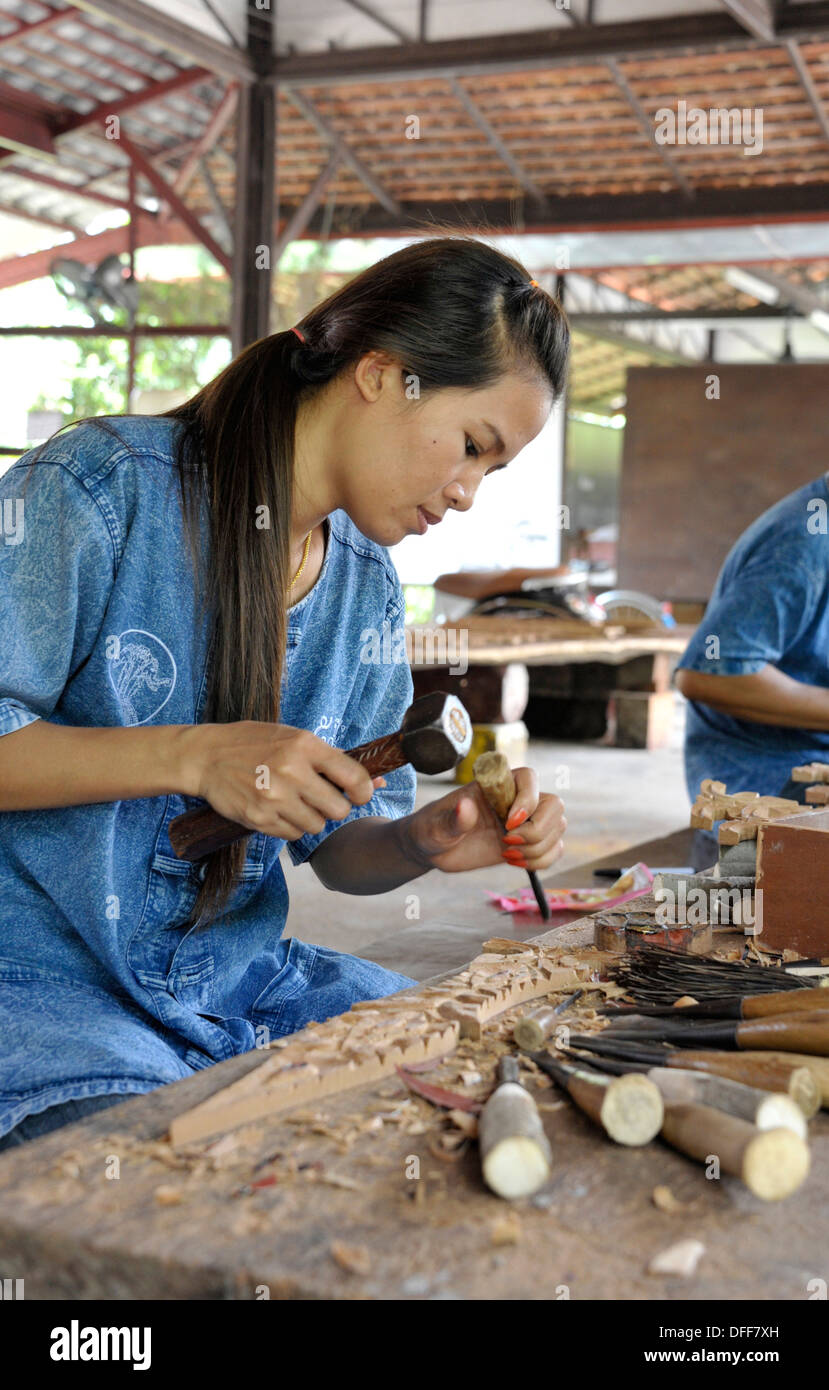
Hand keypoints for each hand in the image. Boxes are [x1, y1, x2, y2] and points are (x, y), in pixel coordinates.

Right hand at [180, 721, 382, 840]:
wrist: (206, 757)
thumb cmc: (254, 743)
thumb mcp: (293, 738)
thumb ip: (333, 760)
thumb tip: (378, 782)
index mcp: (304, 745)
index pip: (354, 777)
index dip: (364, 791)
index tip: (359, 794)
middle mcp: (291, 771)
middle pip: (339, 810)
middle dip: (335, 808)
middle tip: (322, 799)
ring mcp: (274, 798)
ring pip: (316, 826)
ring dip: (312, 818)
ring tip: (295, 802)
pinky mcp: (259, 818)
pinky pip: (293, 834)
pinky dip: (291, 826)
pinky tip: (278, 809)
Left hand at [404, 767, 566, 874]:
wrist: (433, 848)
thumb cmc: (431, 829)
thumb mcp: (435, 826)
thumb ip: (453, 819)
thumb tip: (465, 807)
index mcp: (494, 785)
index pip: (528, 778)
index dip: (527, 800)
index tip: (509, 823)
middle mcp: (514, 800)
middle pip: (553, 804)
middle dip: (538, 829)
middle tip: (507, 842)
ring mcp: (524, 821)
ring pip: (558, 827)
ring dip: (539, 848)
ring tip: (507, 854)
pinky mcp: (527, 843)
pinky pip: (554, 848)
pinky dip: (542, 861)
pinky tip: (515, 862)